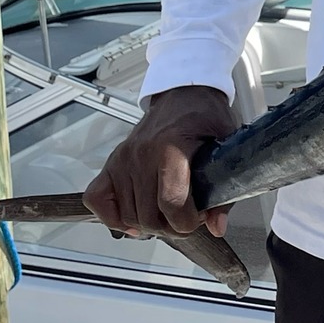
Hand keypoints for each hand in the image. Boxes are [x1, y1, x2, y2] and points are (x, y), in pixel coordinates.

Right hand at [84, 85, 238, 238]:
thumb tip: (217, 225)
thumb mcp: (226, 148)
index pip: (171, 202)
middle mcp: (141, 154)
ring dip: (148, 225)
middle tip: (185, 220)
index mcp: (171, 148)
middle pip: (148, 215)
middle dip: (171, 228)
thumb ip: (225, 189)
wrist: (184, 95)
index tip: (198, 220)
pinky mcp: (111, 163)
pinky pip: (98, 200)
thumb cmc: (205, 118)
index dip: (186, 222)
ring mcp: (122, 159)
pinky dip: (112, 216)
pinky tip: (133, 216)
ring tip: (166, 216)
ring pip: (127, 215)